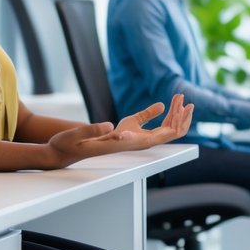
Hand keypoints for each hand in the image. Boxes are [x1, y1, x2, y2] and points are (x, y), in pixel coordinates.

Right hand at [46, 94, 194, 165]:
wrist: (65, 153)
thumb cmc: (69, 144)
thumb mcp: (78, 135)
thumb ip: (94, 130)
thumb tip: (109, 126)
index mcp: (126, 144)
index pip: (160, 137)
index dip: (174, 122)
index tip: (181, 105)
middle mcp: (135, 145)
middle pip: (168, 134)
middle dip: (180, 117)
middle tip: (184, 98)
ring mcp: (134, 142)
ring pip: (164, 131)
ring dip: (174, 115)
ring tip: (179, 97)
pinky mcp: (130, 137)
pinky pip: (155, 129)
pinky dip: (164, 116)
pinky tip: (167, 105)